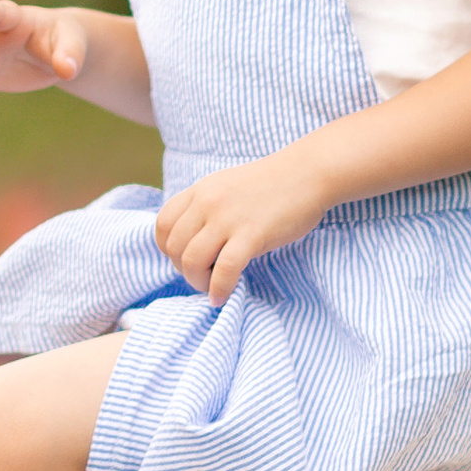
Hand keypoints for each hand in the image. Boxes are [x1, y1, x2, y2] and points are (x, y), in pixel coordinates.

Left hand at [154, 155, 327, 303]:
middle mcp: (208, 203)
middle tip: (202, 276)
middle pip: (174, 247)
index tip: (184, 258)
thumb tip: (193, 239)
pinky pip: (224, 270)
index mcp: (200, 191)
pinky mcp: (252, 235)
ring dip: (197, 282)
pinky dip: (219, 289)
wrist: (308, 173)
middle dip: (183, 270)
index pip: (162, 225)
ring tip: (211, 288)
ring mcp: (228, 219)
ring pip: (192, 261)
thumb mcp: (227, 186)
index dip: (167, 249)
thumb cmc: (272, 184)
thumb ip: (207, 206)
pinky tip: (222, 296)